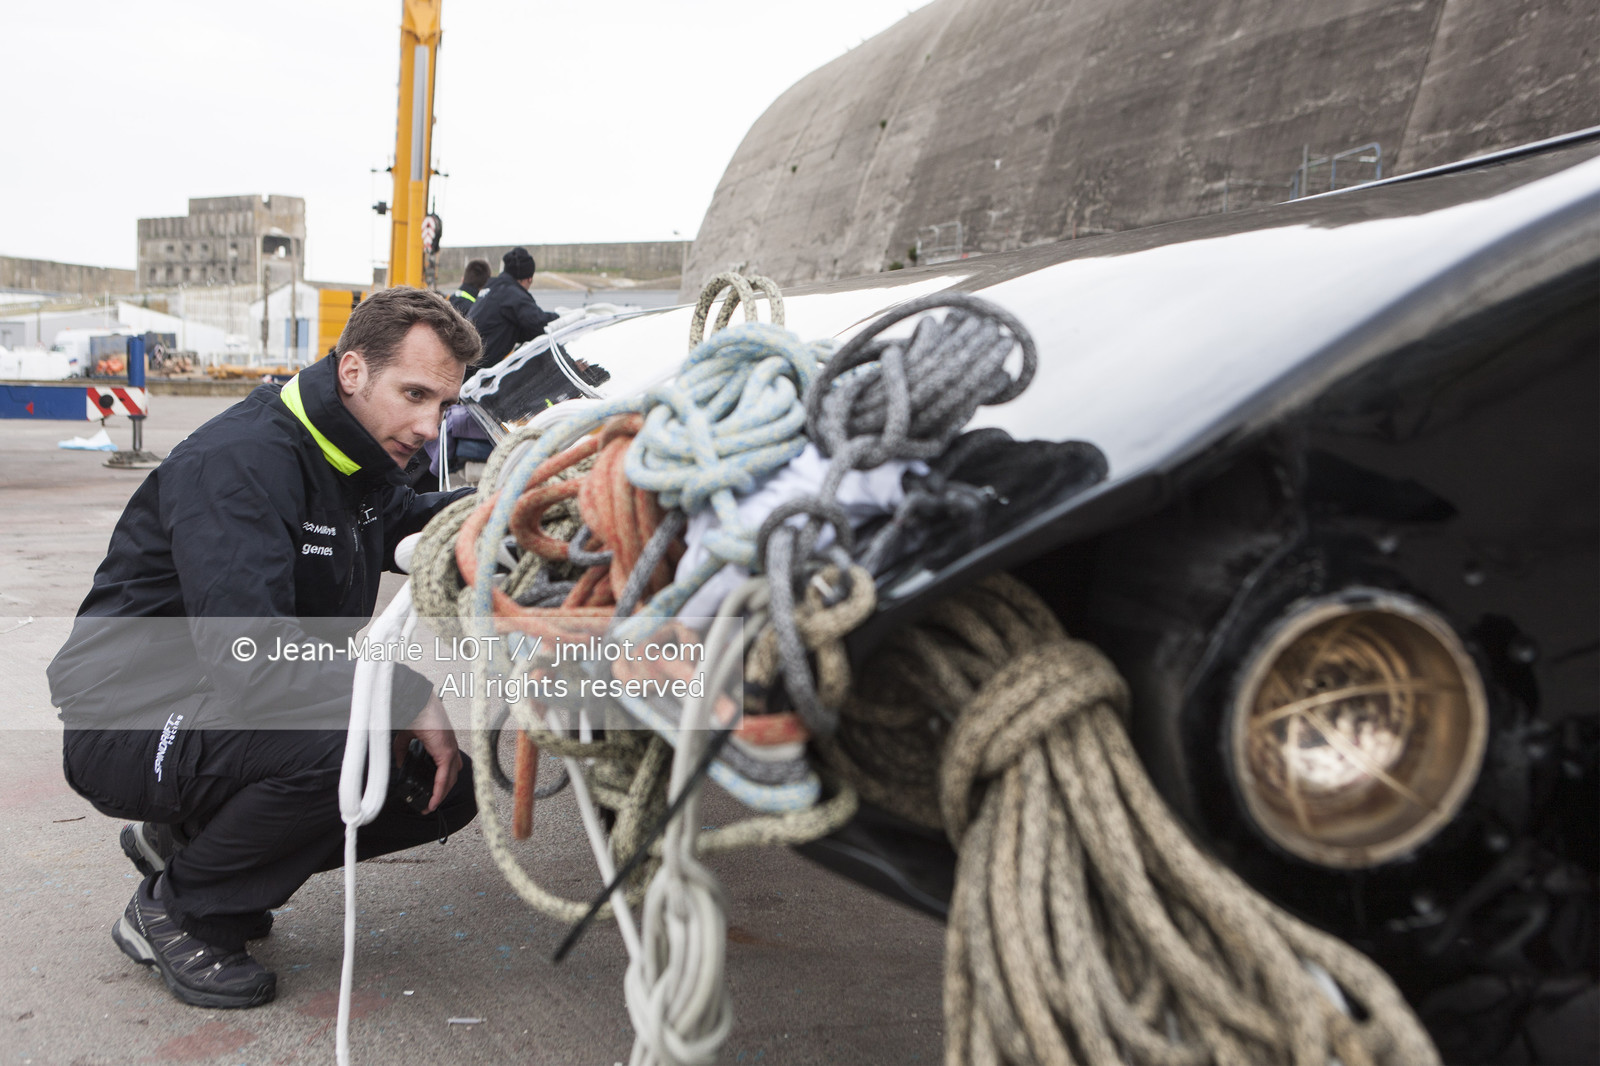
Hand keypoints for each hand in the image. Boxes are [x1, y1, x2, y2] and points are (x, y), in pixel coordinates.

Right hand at [394, 693, 461, 814]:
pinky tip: (432, 801)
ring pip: (450, 779)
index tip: (432, 792)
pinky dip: (439, 791)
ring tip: (429, 806)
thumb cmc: (414, 714)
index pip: (448, 766)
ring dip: (440, 794)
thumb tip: (401, 763)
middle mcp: (451, 747)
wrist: (416, 704)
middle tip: (429, 803)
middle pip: (451, 775)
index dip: (442, 780)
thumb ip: (404, 751)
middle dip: (441, 791)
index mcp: (443, 742)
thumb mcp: (407, 737)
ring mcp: (451, 750)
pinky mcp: (446, 753)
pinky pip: (444, 778)